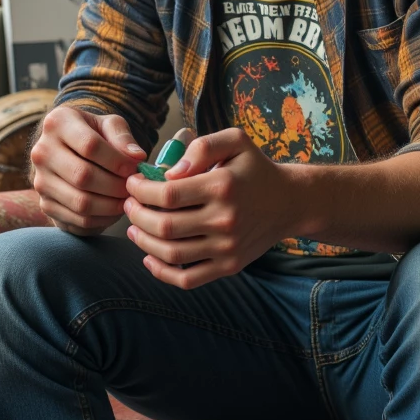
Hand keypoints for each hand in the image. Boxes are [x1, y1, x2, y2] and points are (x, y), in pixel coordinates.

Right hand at [30, 105, 144, 235]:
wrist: (68, 152)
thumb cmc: (94, 135)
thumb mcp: (108, 126)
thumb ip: (123, 137)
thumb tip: (137, 157)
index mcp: (57, 123)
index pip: (90, 145)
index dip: (117, 161)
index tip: (134, 168)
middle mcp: (42, 152)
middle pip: (83, 176)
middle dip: (116, 185)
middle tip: (133, 187)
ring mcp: (40, 181)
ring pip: (81, 202)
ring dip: (111, 205)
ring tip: (127, 199)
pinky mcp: (46, 205)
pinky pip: (79, 219)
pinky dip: (103, 219)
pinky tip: (114, 210)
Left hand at [123, 128, 291, 287]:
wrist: (290, 203)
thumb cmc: (255, 168)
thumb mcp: (235, 141)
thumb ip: (202, 146)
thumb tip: (171, 172)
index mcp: (222, 186)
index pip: (167, 194)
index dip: (140, 190)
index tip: (132, 183)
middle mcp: (225, 219)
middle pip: (164, 225)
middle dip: (136, 215)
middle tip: (129, 204)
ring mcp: (227, 247)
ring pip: (171, 253)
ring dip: (143, 242)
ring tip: (133, 227)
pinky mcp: (229, 266)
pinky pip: (188, 279)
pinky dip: (162, 273)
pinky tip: (148, 258)